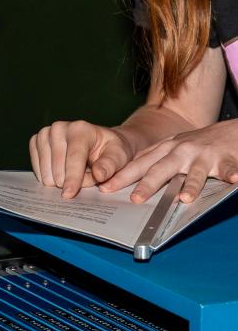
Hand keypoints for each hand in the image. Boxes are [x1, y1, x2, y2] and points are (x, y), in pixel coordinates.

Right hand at [29, 119, 134, 198]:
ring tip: (73, 175)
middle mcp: (60, 127)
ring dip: (59, 180)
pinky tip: (58, 175)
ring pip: (45, 168)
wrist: (100, 142)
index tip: (68, 195)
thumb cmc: (111, 151)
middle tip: (85, 179)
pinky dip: (47, 175)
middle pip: (57, 165)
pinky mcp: (36, 140)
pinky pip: (36, 166)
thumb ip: (110, 166)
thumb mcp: (119, 157)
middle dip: (69, 181)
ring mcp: (46, 133)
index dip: (72, 178)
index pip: (74, 157)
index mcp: (81, 129)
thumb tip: (98, 174)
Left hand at [99, 120, 237, 202]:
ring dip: (191, 184)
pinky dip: (231, 174)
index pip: (140, 164)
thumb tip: (126, 178)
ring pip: (196, 172)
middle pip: (162, 168)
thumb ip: (153, 160)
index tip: (105, 188)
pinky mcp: (226, 159)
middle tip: (136, 199)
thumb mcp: (171, 148)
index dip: (122, 176)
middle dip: (148, 184)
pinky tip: (234, 180)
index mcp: (166, 149)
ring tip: (185, 198)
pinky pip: (228, 169)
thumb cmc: (198, 144)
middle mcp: (182, 150)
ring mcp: (204, 155)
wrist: (230, 131)